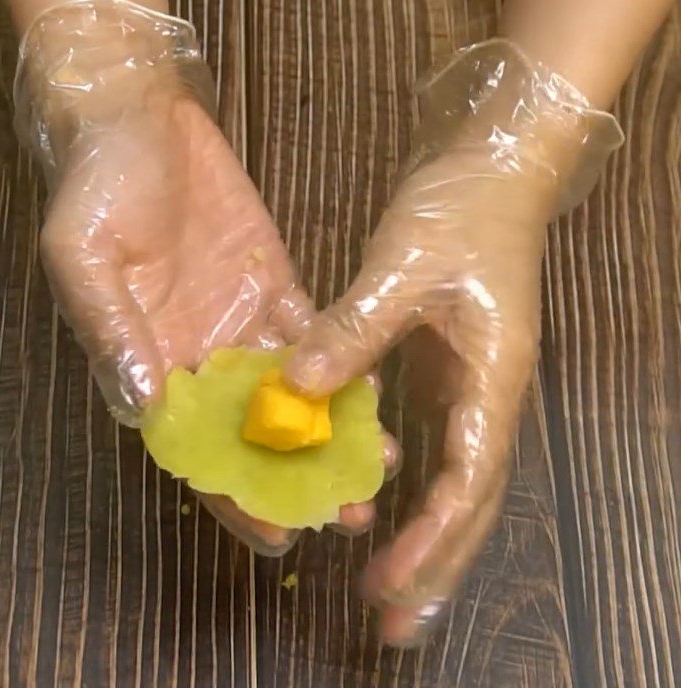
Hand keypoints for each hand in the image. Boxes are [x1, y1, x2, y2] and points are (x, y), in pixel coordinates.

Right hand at [16, 0, 399, 553]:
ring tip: (378, 464)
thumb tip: (143, 407)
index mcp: (145, 359)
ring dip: (330, 429)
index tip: (277, 532)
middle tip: (350, 509)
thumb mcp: (83, 254)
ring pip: (291, 391)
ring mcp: (240, 317)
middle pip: (251, 431)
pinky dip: (343, 364)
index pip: (190, 445)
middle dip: (296, 473)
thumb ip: (110, 330)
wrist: (138, 114)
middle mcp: (197, 352)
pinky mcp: (274, 283)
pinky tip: (376, 393)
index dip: (230, 492)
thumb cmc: (97, 182)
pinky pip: (312, 333)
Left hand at [284, 40, 621, 643]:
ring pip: (447, 473)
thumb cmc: (463, 209)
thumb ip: (352, 331)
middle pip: (468, 496)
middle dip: (435, 562)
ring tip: (382, 581)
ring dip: (419, 530)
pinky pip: (420, 433)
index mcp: (492, 377)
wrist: (492, 167)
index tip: (391, 579)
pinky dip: (396, 472)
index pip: (470, 477)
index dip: (434, 536)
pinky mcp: (439, 364)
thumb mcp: (402, 266)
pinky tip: (363, 489)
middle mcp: (484, 392)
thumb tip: (296, 392)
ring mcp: (464, 381)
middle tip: (392, 620)